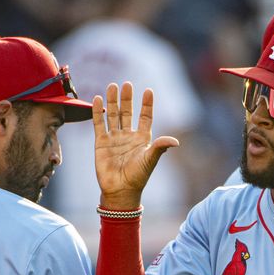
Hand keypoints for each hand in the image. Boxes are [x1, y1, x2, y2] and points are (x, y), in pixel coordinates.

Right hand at [93, 82, 178, 209]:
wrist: (120, 190)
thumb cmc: (138, 177)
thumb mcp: (150, 160)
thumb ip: (160, 148)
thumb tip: (175, 141)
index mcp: (142, 139)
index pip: (145, 117)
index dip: (147, 104)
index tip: (148, 90)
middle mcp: (128, 136)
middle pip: (127, 112)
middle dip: (127, 98)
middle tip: (126, 84)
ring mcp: (114, 138)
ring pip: (113, 115)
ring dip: (112, 101)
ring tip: (112, 86)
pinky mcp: (101, 142)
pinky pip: (99, 123)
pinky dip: (98, 112)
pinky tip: (98, 99)